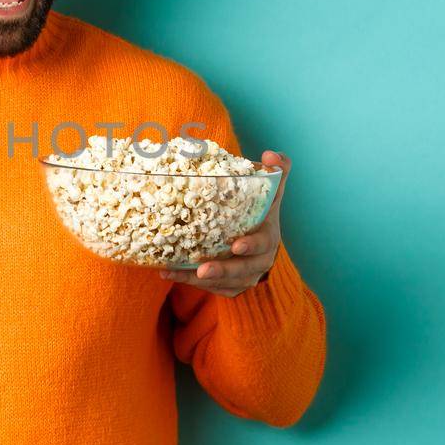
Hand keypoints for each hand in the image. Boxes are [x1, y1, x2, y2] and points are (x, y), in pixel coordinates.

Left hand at [159, 150, 290, 296]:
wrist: (258, 236)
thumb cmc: (260, 209)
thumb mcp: (270, 189)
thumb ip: (276, 169)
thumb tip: (271, 155)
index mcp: (268, 236)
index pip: (263, 243)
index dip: (251, 245)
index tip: (236, 245)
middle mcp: (259, 260)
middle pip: (243, 270)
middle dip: (222, 270)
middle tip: (202, 269)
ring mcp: (246, 276)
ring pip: (224, 283)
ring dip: (198, 280)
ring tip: (173, 272)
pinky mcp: (231, 286)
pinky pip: (213, 290)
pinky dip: (190, 283)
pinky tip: (168, 273)